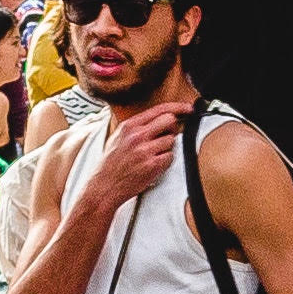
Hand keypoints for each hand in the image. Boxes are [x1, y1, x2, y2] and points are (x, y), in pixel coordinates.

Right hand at [76, 101, 191, 211]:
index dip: (178, 107)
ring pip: (171, 140)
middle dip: (172, 128)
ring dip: (167, 148)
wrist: (104, 185)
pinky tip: (153, 164)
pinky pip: (170, 157)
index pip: (159, 109)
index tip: (188, 108)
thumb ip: (137, 126)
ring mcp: (145, 150)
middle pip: (169, 120)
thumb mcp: (118, 137)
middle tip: (166, 136)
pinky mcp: (151, 165)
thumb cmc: (111, 164)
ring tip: (153, 155)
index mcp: (129, 125)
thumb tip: (158, 118)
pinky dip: (165, 161)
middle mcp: (137, 135)